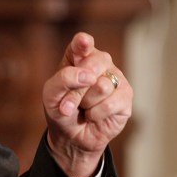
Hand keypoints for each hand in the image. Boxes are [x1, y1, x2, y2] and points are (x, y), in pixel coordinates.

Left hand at [43, 32, 132, 176]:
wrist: (71, 135)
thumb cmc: (60, 107)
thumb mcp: (51, 95)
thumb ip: (63, 80)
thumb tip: (88, 76)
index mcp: (78, 56)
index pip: (81, 44)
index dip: (83, 43)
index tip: (83, 41)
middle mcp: (100, 62)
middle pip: (91, 66)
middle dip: (77, 88)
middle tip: (67, 102)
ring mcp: (115, 78)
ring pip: (101, 86)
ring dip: (86, 103)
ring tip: (83, 107)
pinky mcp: (126, 96)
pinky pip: (111, 103)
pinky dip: (96, 113)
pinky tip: (93, 115)